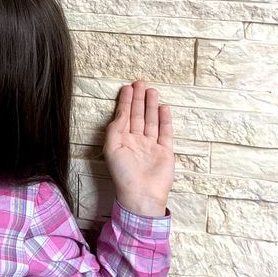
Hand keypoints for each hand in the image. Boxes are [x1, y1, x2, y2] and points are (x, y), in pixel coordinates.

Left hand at [103, 79, 174, 217]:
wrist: (141, 194)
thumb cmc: (122, 174)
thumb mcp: (112, 148)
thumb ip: (115, 129)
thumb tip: (120, 113)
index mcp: (122, 140)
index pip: (124, 116)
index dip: (125, 101)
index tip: (127, 87)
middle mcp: (137, 140)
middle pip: (138, 115)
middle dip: (139, 99)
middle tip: (141, 82)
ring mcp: (151, 145)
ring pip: (151, 121)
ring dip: (151, 106)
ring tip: (152, 90)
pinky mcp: (165, 151)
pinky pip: (165, 132)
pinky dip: (165, 120)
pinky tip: (164, 108)